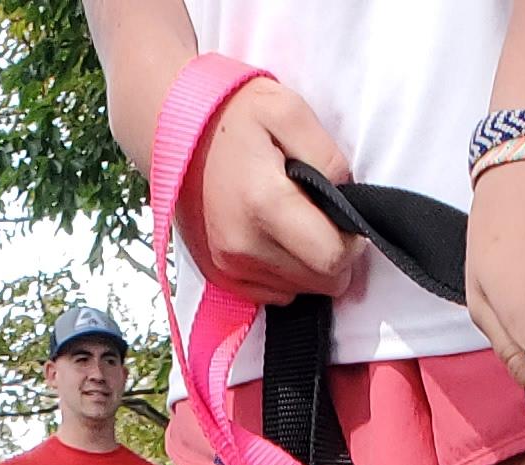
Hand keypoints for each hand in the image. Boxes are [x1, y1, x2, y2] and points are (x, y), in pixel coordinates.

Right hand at [187, 77, 361, 300]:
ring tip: (292, 219)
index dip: (352, 241)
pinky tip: (272, 234)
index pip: (333, 259)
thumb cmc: (235, 114)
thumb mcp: (289, 111)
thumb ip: (328, 156)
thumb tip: (348, 199)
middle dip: (332, 253)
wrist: (172, 127)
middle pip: (321, 282)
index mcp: (264, 204)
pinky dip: (283, 270)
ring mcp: (228, 266)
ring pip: (300, 290)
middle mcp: (243, 246)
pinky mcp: (219, 277)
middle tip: (320, 215)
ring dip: (307, 263)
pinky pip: (274, 293)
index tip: (344, 216)